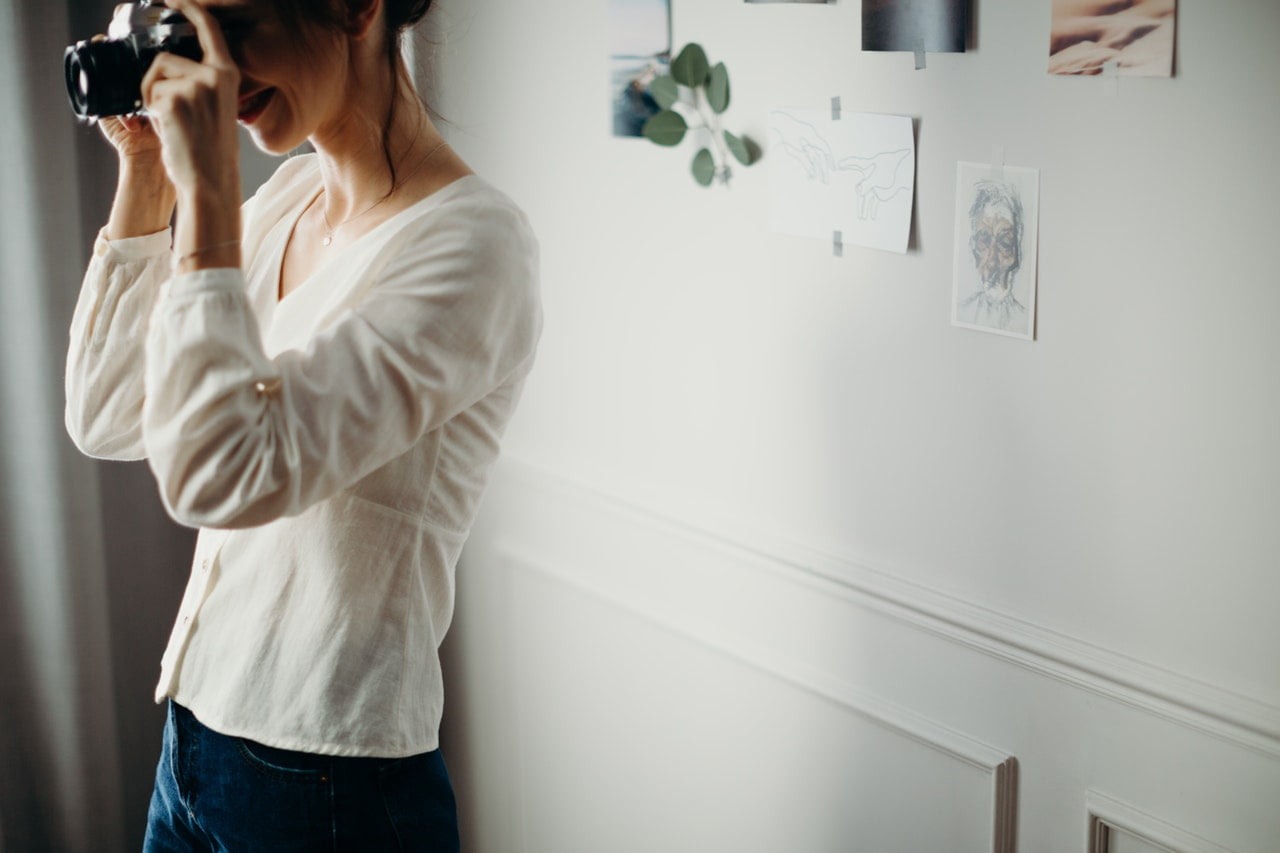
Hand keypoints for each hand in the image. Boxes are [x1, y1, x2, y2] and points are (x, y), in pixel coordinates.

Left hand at [139, 0, 240, 201]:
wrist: (210, 180)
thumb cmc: (209, 148)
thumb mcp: (213, 106)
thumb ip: (198, 80)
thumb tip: (163, 62)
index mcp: (228, 75)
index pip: (208, 28)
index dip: (188, 8)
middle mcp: (215, 76)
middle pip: (164, 58)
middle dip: (154, 82)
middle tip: (168, 113)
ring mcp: (196, 86)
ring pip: (153, 75)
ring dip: (151, 98)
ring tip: (171, 123)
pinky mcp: (175, 98)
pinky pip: (148, 94)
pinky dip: (151, 113)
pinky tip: (170, 130)